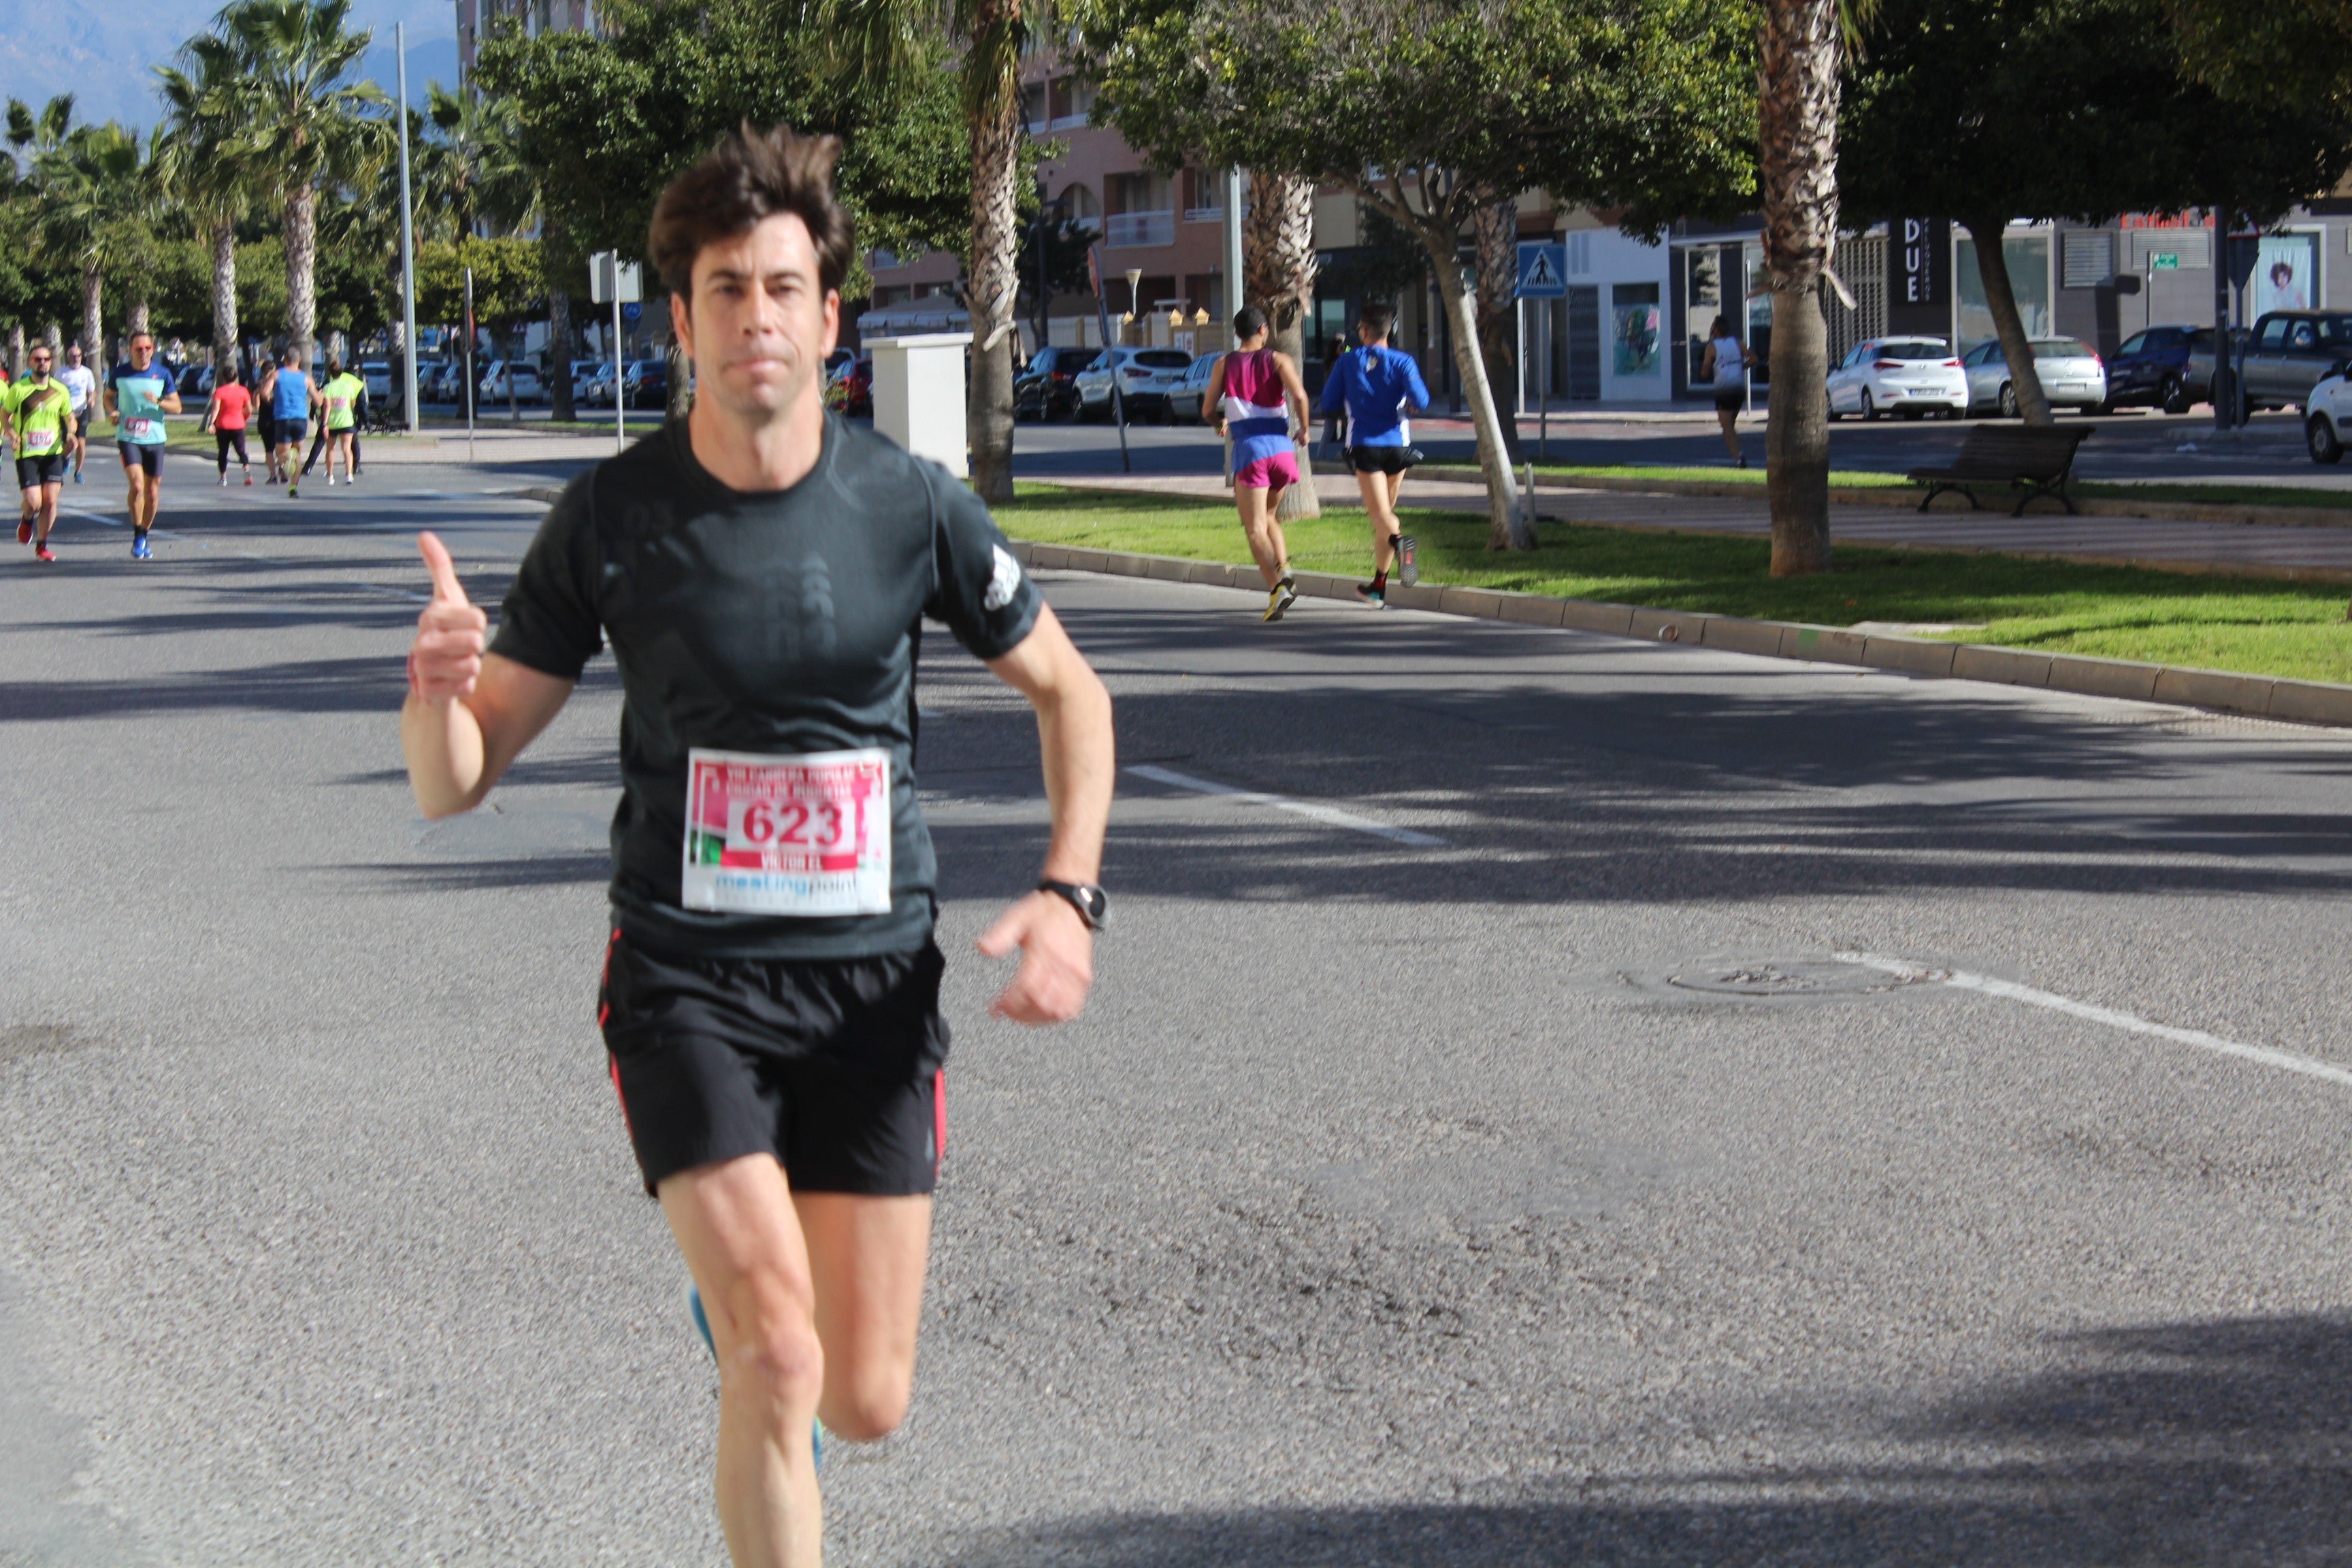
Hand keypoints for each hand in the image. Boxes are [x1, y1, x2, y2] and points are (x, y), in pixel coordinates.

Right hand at [411, 531, 487, 700]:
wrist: (430, 678)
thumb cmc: (445, 632)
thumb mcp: (447, 599)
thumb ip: (439, 567)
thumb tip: (423, 534)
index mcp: (429, 618)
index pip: (478, 619)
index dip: (478, 625)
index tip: (463, 628)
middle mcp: (421, 642)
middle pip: (476, 642)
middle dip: (475, 648)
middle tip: (460, 650)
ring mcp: (422, 669)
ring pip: (473, 665)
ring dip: (471, 668)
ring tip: (455, 666)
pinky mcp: (428, 693)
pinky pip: (466, 687)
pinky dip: (466, 687)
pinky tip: (451, 683)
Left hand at [976, 891, 1093, 1024]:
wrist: (1072, 904)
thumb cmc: (1042, 912)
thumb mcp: (1016, 917)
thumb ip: (1000, 934)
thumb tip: (982, 948)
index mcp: (1044, 949)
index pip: (1026, 986)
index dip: (1009, 1003)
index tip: (995, 1008)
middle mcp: (1063, 964)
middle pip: (1041, 1002)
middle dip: (1020, 1014)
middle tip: (1005, 1012)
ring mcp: (1076, 973)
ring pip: (1057, 1009)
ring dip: (1037, 1018)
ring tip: (1021, 1016)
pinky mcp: (1084, 977)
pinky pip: (1073, 1006)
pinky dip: (1057, 1015)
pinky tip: (1043, 1013)